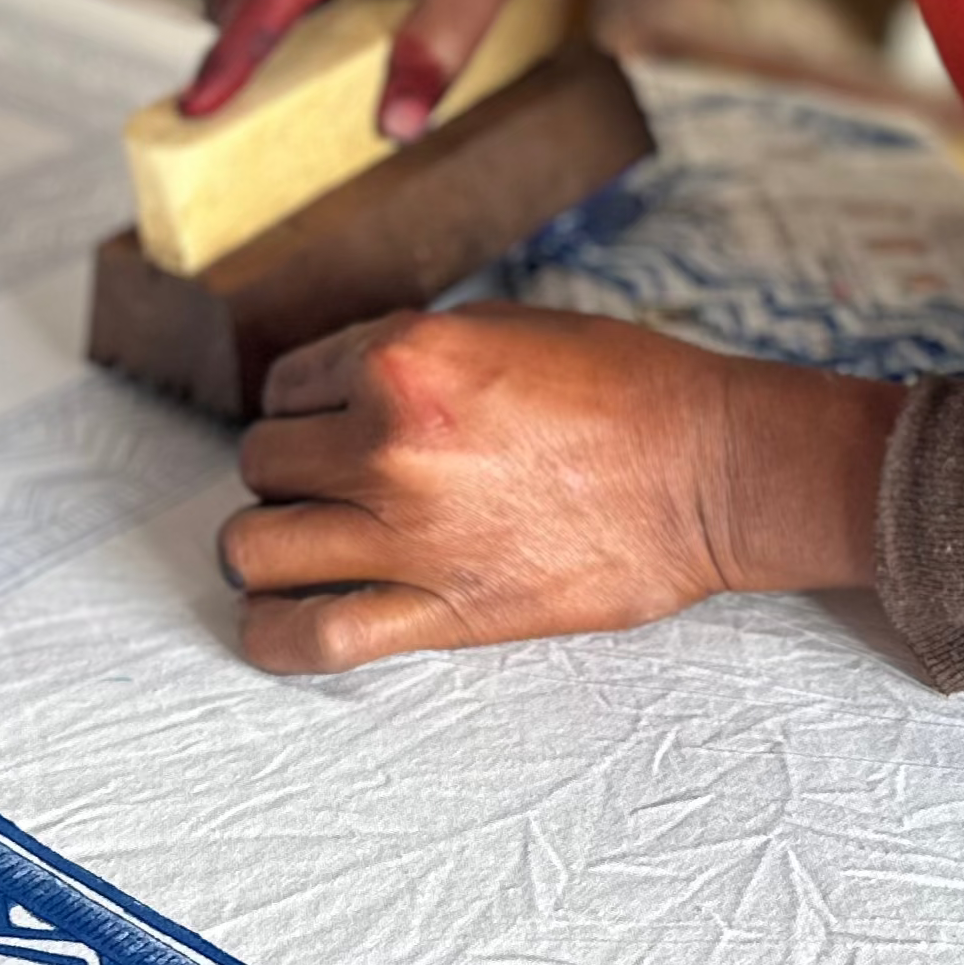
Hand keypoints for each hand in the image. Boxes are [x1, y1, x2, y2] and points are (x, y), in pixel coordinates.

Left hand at [219, 305, 904, 673]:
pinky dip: (274, 634)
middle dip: (286, 470)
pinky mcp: (441, 612)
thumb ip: (407, 356)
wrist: (709, 472)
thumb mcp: (501, 328)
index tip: (331, 421)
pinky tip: (278, 619)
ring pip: (254, 548)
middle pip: (260, 464)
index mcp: (402, 360)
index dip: (305, 404)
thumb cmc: (624, 389)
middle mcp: (386, 446)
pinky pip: (311, 637)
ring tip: (296, 544)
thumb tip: (340, 392)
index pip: (284, 386)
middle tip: (324, 480)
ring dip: (266, 545)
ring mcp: (408, 536)